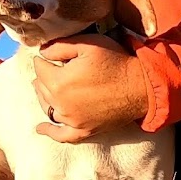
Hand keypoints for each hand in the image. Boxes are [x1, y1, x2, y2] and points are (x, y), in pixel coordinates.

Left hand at [33, 36, 148, 142]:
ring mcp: (72, 120)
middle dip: (44, 76)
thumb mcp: (88, 44)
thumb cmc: (116, 62)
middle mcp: (61, 104)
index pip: (39, 67)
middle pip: (41, 88)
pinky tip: (40, 128)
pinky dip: (50, 131)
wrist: (140, 87)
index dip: (44, 59)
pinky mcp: (84, 130)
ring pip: (47, 107)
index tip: (50, 55)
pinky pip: (62, 135)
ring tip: (45, 88)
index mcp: (59, 82)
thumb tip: (42, 52)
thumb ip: (59, 46)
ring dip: (44, 96)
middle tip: (52, 68)